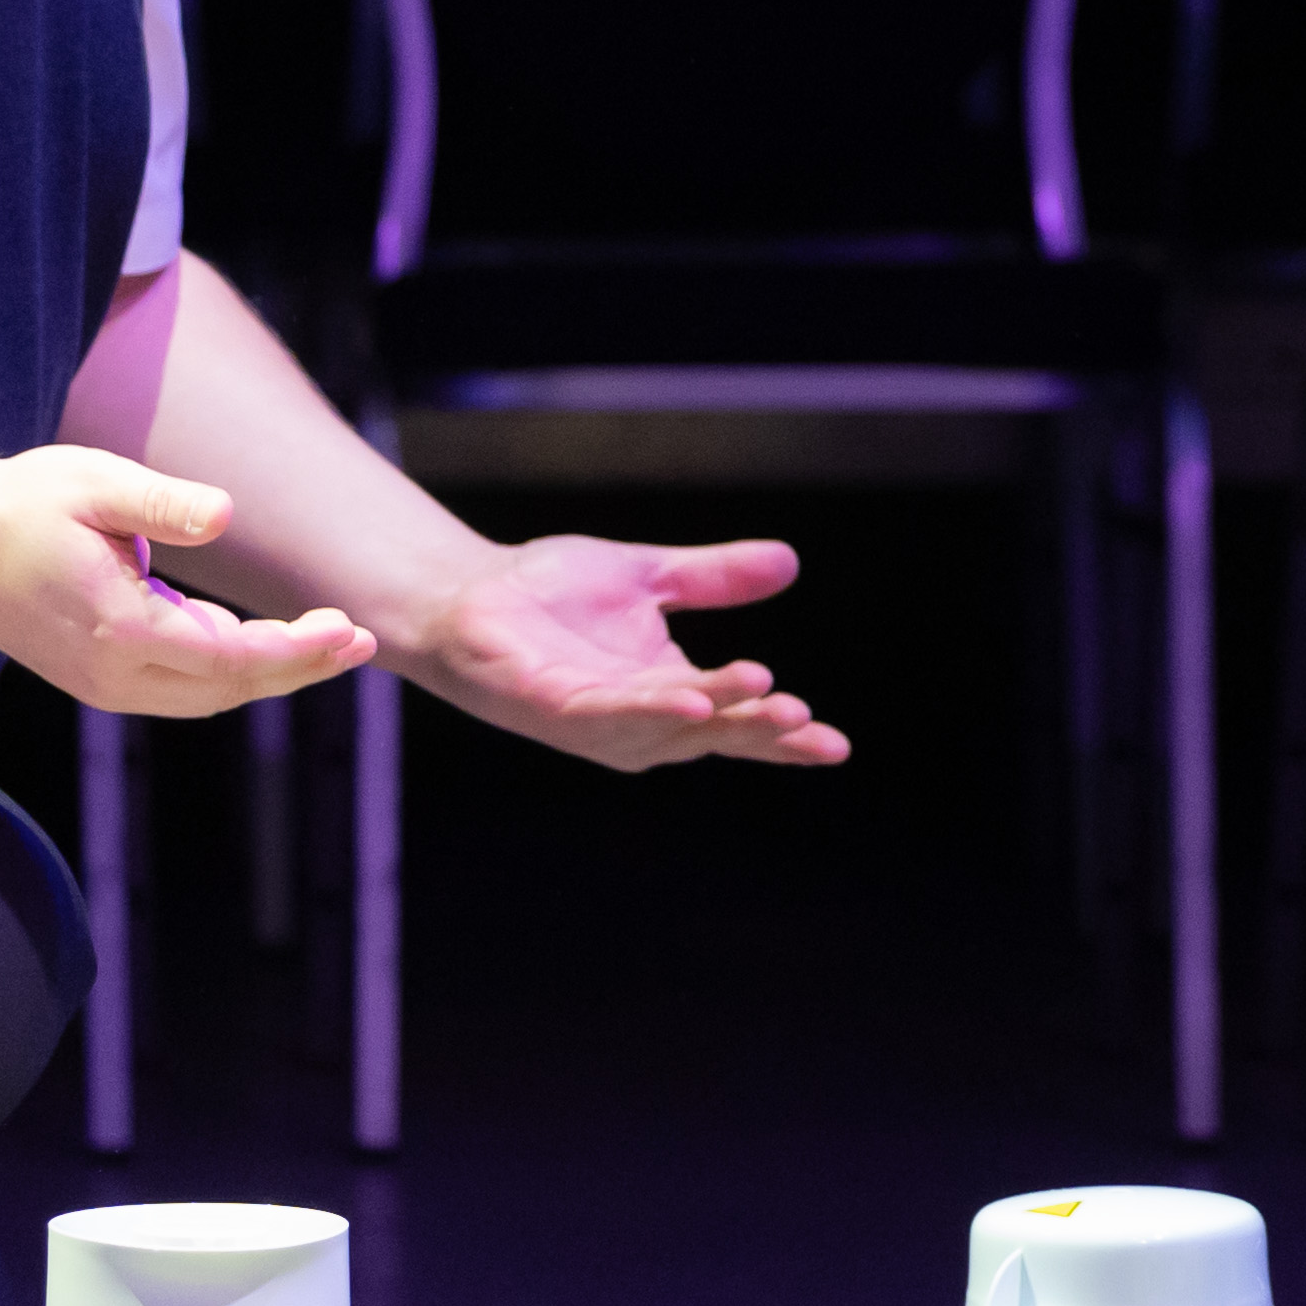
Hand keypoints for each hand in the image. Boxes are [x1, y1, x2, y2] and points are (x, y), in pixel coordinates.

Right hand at [0, 447, 380, 714]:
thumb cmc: (24, 504)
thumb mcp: (95, 484)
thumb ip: (160, 503)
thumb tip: (224, 514)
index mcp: (120, 632)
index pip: (231, 659)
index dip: (296, 650)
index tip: (349, 628)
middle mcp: (113, 675)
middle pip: (229, 688)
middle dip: (300, 667)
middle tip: (363, 639)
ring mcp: (102, 686)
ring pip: (206, 695)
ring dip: (268, 672)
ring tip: (328, 641)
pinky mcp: (98, 680)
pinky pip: (180, 686)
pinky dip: (225, 667)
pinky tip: (254, 636)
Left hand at [402, 531, 851, 771]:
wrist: (468, 592)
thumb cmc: (550, 595)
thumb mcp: (650, 577)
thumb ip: (714, 578)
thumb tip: (788, 561)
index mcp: (666, 694)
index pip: (735, 722)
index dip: (784, 738)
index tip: (836, 744)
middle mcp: (637, 721)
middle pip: (713, 734)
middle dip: (762, 731)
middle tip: (809, 722)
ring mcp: (596, 721)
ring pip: (671, 730)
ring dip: (720, 720)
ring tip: (770, 701)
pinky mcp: (555, 708)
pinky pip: (611, 715)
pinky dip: (653, 713)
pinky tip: (692, 703)